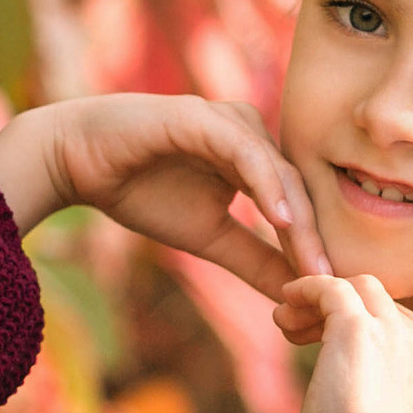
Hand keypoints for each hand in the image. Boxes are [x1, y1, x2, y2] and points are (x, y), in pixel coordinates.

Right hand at [0, 95, 329, 299]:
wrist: (76, 160)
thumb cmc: (139, 190)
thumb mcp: (207, 237)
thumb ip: (252, 259)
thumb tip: (294, 294)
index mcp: (255, 158)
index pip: (300, 203)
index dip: (316, 248)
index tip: (334, 294)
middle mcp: (251, 133)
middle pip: (298, 188)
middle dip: (317, 240)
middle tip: (336, 287)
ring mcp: (229, 121)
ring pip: (278, 172)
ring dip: (299, 219)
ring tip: (316, 264)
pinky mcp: (204, 117)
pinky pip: (245, 153)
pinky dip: (266, 185)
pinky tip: (280, 220)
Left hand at [283, 274, 412, 412]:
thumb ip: (382, 406)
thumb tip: (346, 399)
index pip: (404, 334)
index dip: (365, 336)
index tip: (326, 352)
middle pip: (386, 306)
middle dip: (344, 313)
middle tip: (304, 332)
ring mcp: (399, 335)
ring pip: (362, 289)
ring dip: (323, 301)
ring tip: (287, 320)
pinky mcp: (359, 328)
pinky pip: (332, 287)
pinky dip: (307, 287)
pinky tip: (286, 300)